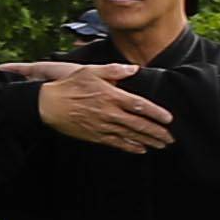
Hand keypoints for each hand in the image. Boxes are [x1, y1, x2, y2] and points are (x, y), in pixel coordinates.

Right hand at [19, 63, 174, 151]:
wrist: (48, 105)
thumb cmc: (69, 86)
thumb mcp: (91, 71)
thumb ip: (114, 70)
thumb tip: (134, 69)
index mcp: (112, 96)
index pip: (140, 106)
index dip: (156, 113)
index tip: (169, 119)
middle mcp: (110, 113)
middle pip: (139, 125)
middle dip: (157, 132)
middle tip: (171, 138)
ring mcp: (103, 127)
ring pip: (130, 136)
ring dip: (147, 141)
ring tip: (161, 145)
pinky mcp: (95, 136)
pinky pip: (116, 143)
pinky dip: (130, 147)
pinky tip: (141, 149)